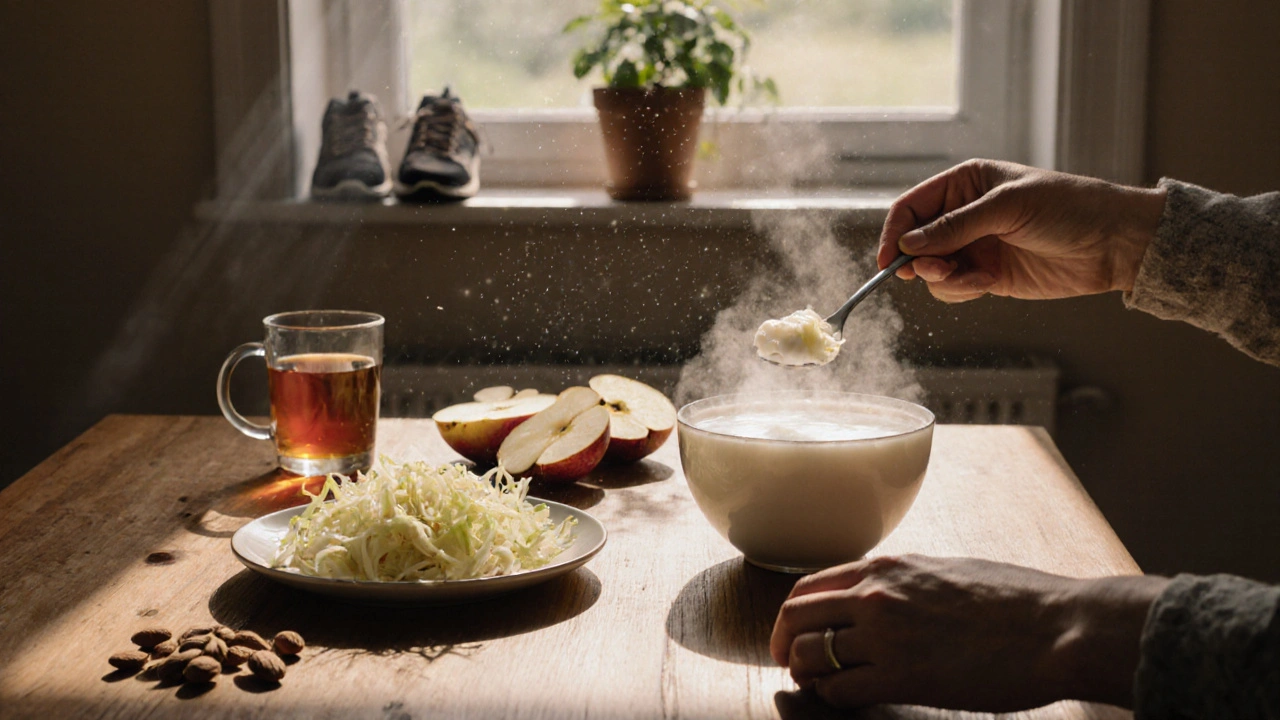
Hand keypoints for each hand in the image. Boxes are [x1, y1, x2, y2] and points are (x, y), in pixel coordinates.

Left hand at [769, 554, 1169, 711]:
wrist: (1056, 627)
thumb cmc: (1016, 600)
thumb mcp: (948, 570)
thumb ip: (906, 581)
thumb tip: (884, 593)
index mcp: (887, 567)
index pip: (810, 584)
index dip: (793, 613)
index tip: (792, 630)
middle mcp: (876, 596)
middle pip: (796, 616)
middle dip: (785, 642)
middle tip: (791, 662)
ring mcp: (885, 637)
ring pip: (811, 655)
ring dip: (807, 673)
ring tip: (817, 685)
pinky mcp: (902, 678)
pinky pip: (841, 691)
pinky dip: (832, 697)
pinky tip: (845, 700)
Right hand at [876, 159, 1166, 302]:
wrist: (1114, 243)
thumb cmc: (1068, 207)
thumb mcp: (1008, 208)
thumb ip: (956, 227)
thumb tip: (909, 246)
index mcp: (965, 184)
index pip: (912, 208)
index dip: (895, 233)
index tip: (888, 261)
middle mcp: (964, 215)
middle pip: (916, 242)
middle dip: (919, 261)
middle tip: (935, 271)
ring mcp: (975, 246)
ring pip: (932, 270)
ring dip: (943, 279)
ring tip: (972, 279)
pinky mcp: (988, 276)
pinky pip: (954, 288)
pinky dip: (960, 291)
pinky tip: (986, 286)